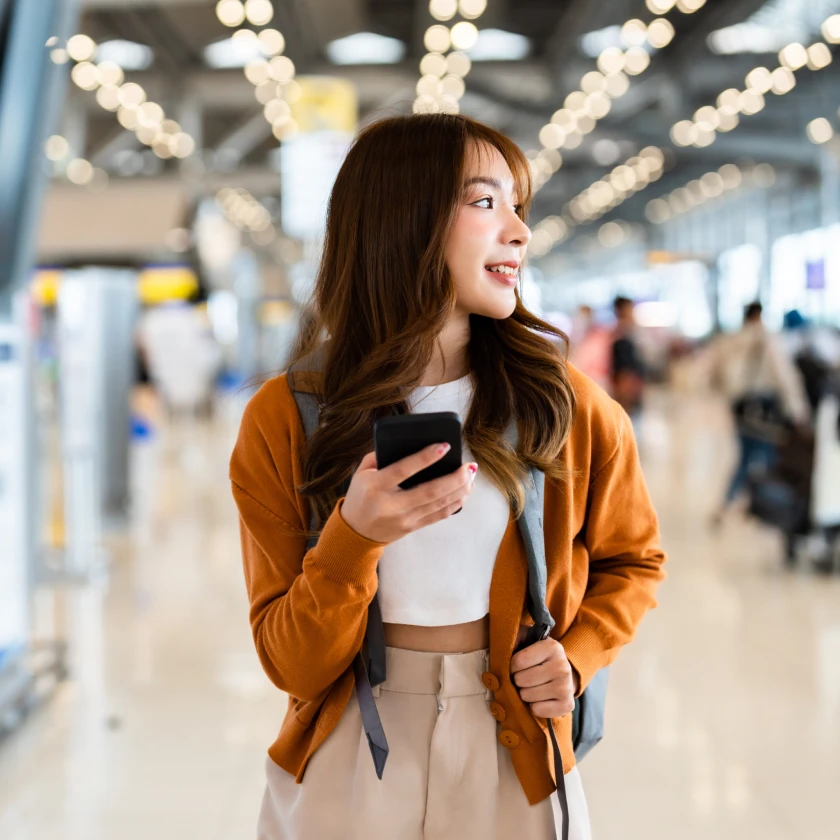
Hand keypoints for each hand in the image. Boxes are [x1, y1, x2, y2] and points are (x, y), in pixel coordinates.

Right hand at [340, 444, 477, 543]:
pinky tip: (464, 491)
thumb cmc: (361, 495)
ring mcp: (404, 518)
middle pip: (431, 491)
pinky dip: (455, 503)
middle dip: (455, 478)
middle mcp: (392, 504)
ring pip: (439, 504)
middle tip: (469, 466)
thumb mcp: (362, 472)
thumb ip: (381, 455)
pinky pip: (439, 515)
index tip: (445, 446)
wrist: (355, 531)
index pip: (405, 469)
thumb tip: (412, 443)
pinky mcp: (413, 527)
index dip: (426, 457)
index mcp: (377, 485)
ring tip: (471, 476)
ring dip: (460, 489)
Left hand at [510, 635, 578, 719]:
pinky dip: (533, 706)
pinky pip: (537, 710)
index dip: (511, 666)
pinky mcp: (567, 705)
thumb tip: (503, 644)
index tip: (515, 666)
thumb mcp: (528, 640)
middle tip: (523, 678)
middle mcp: (562, 666)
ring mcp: (566, 686)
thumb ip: (515, 638)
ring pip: (528, 696)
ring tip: (531, 687)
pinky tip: (539, 698)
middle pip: (522, 680)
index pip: (518, 661)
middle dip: (517, 680)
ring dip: (524, 693)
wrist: (562, 674)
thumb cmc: (538, 657)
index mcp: (552, 647)